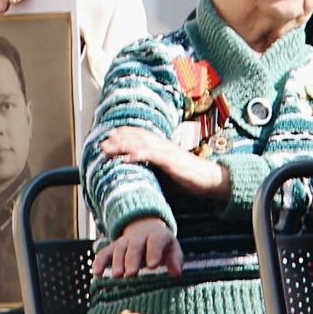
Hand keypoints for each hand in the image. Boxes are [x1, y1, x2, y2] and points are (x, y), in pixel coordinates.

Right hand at [91, 218, 183, 280]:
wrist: (147, 229)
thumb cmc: (162, 246)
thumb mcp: (172, 249)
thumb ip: (175, 260)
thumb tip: (176, 273)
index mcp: (156, 235)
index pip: (155, 241)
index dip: (154, 252)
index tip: (152, 265)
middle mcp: (138, 237)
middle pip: (134, 246)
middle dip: (132, 259)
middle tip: (132, 273)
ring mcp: (124, 242)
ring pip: (119, 249)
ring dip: (117, 262)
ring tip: (117, 276)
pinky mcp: (112, 248)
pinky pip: (104, 253)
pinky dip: (99, 262)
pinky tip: (96, 273)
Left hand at [96, 128, 227, 199]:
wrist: (210, 179)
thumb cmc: (189, 177)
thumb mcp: (168, 173)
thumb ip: (154, 171)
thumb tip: (139, 176)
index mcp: (162, 145)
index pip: (140, 135)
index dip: (123, 134)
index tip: (108, 137)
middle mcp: (162, 145)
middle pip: (136, 137)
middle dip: (118, 139)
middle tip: (101, 143)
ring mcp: (166, 151)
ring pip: (140, 144)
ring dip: (122, 145)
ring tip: (108, 149)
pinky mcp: (170, 161)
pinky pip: (151, 156)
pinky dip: (137, 156)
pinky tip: (125, 159)